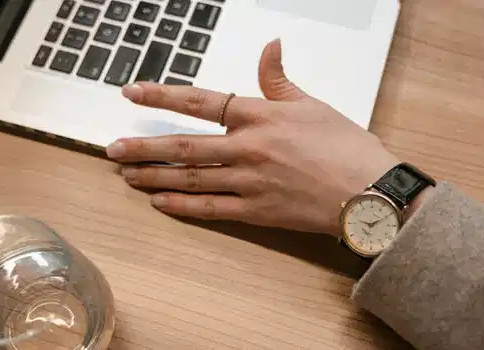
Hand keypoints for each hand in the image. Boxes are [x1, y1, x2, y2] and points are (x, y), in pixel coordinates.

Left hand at [106, 39, 399, 236]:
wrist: (370, 192)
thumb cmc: (347, 147)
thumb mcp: (312, 104)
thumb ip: (279, 79)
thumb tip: (269, 47)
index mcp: (260, 116)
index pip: (201, 101)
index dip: (162, 96)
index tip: (133, 92)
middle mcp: (248, 148)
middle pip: (183, 146)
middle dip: (144, 147)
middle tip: (112, 148)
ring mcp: (249, 182)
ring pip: (190, 178)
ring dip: (153, 176)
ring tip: (125, 174)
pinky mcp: (256, 212)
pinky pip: (210, 209)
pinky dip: (181, 205)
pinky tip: (159, 201)